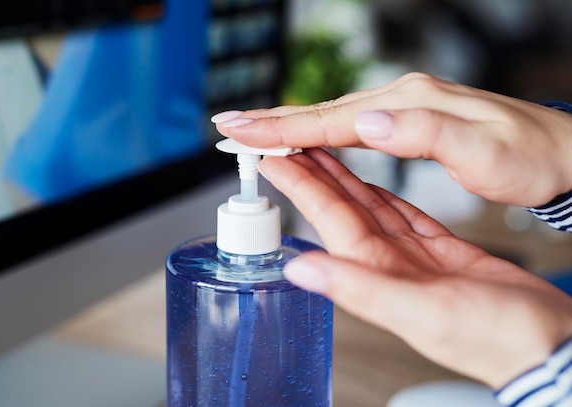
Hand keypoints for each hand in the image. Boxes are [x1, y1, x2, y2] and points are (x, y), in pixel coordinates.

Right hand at [213, 72, 571, 206]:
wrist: (560, 149)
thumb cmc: (528, 156)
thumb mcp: (485, 153)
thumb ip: (427, 137)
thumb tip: (368, 125)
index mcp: (410, 107)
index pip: (332, 119)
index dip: (282, 129)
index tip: (240, 131)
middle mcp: (400, 99)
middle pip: (323, 111)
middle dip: (270, 119)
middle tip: (226, 124)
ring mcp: (402, 107)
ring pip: (331, 115)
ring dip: (287, 123)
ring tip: (251, 129)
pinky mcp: (406, 118)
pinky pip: (349, 123)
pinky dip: (317, 129)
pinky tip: (305, 135)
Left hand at [259, 148, 571, 387]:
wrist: (547, 346)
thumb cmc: (493, 339)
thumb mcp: (421, 314)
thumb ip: (358, 289)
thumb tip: (298, 272)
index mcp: (376, 273)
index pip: (329, 220)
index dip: (301, 188)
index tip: (275, 159)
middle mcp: (387, 263)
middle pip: (342, 209)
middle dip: (316, 175)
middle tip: (292, 142)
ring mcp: (412, 257)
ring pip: (369, 207)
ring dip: (344, 179)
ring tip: (322, 150)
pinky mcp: (439, 252)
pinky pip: (401, 215)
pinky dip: (383, 195)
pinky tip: (369, 181)